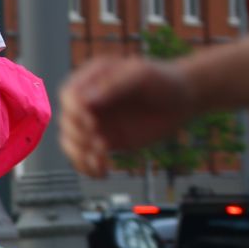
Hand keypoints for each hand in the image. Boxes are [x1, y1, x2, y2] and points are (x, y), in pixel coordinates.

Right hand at [59, 58, 197, 179]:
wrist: (182, 99)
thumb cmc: (163, 80)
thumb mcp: (141, 76)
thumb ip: (114, 85)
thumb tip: (85, 102)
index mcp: (92, 78)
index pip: (69, 95)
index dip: (74, 112)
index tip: (91, 123)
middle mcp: (88, 100)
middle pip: (66, 121)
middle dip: (79, 136)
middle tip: (102, 143)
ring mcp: (93, 122)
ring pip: (69, 142)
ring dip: (80, 155)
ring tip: (102, 159)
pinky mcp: (102, 141)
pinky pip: (84, 157)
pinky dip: (87, 168)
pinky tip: (102, 172)